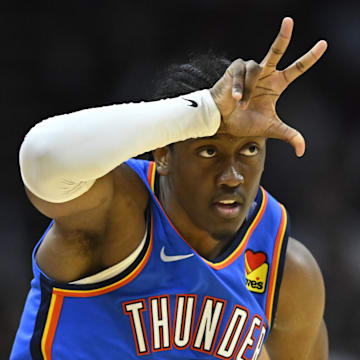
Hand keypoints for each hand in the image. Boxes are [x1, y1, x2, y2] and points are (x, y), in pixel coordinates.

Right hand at [210, 17, 327, 156]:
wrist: (222, 122)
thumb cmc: (244, 122)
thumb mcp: (270, 128)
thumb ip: (288, 135)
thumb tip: (302, 150)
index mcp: (276, 84)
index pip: (296, 69)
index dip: (309, 58)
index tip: (323, 45)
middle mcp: (264, 74)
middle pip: (276, 51)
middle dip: (283, 37)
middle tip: (289, 21)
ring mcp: (249, 70)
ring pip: (254, 70)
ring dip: (248, 91)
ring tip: (241, 105)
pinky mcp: (234, 69)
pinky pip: (240, 73)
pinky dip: (239, 87)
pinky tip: (236, 98)